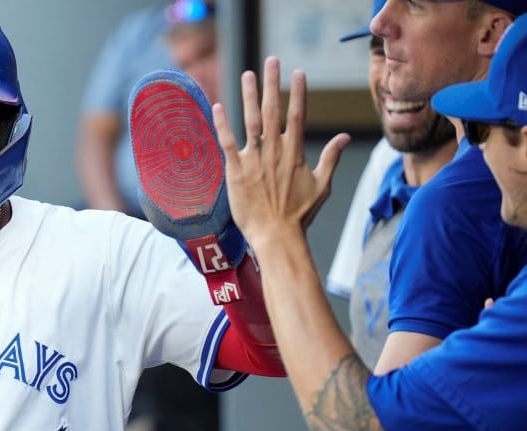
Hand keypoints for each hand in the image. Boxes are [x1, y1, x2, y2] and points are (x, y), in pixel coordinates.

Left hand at [211, 57, 350, 245]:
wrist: (277, 235)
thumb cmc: (299, 214)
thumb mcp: (322, 185)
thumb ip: (331, 158)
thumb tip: (345, 137)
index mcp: (295, 153)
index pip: (297, 115)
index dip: (298, 92)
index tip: (298, 72)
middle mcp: (275, 151)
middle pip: (274, 110)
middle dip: (273, 83)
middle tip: (272, 60)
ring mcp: (255, 159)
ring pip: (251, 121)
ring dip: (250, 96)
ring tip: (248, 74)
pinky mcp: (236, 171)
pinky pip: (227, 142)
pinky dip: (223, 124)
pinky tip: (219, 106)